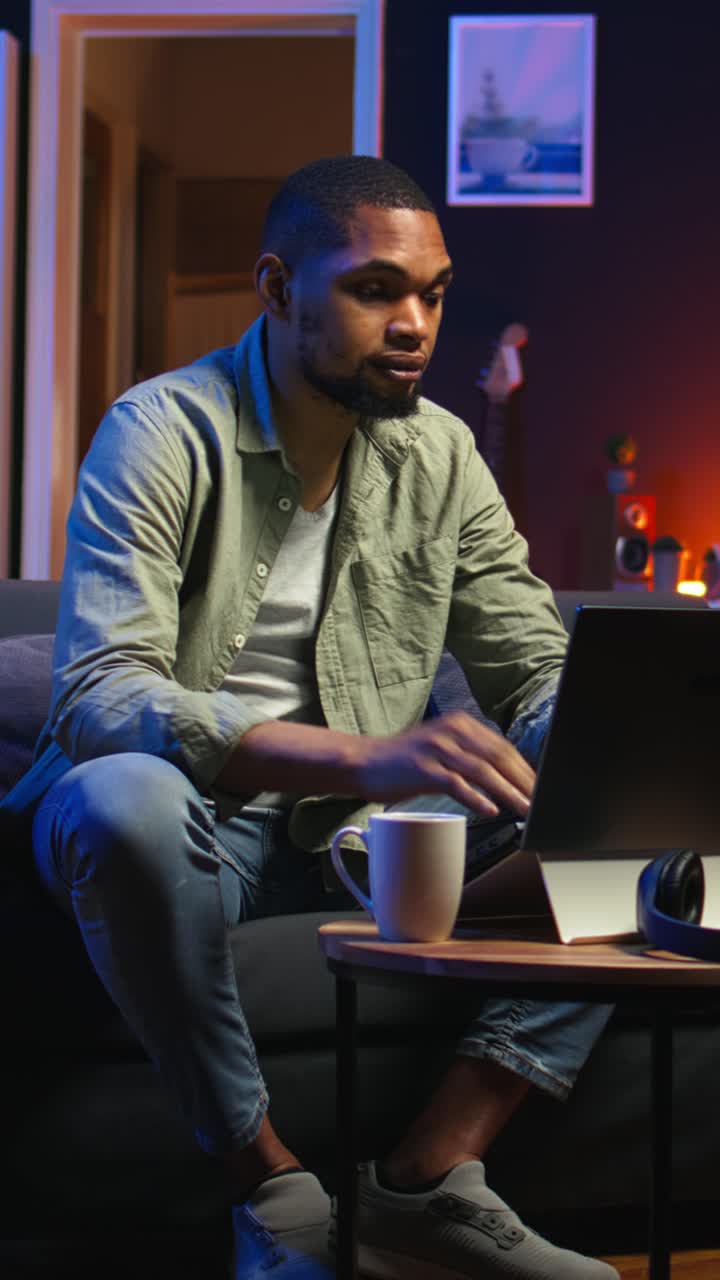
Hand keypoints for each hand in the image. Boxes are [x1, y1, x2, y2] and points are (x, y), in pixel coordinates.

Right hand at [355, 710, 534, 817]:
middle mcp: (451, 732)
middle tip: (538, 801)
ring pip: (482, 771)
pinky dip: (476, 798)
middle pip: (497, 756)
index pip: (501, 746)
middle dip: (522, 781)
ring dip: (507, 791)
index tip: (538, 787)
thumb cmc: (404, 761)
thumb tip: (505, 776)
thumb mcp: (441, 747)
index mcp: (459, 724)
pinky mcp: (423, 769)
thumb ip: (469, 755)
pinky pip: (456, 784)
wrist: (364, 762)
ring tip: (524, 808)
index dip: (523, 768)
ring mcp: (437, 749)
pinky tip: (490, 810)